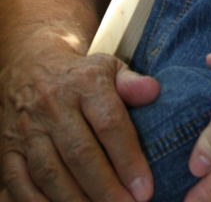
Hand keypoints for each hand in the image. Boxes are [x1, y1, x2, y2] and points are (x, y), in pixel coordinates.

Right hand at [1, 49, 158, 201]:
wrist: (28, 66)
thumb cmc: (80, 76)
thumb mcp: (109, 68)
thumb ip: (132, 83)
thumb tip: (153, 92)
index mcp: (84, 82)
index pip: (109, 124)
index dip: (128, 159)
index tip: (144, 189)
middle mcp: (53, 105)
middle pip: (80, 153)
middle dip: (105, 187)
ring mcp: (28, 129)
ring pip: (50, 172)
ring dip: (75, 200)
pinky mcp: (8, 149)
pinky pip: (20, 183)